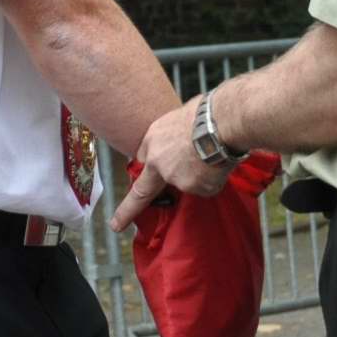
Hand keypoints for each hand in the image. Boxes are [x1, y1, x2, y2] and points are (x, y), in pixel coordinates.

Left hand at [111, 97, 231, 231]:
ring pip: (188, 183)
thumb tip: (180, 142)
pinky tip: (219, 163)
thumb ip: (173, 137)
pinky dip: (214, 179)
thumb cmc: (206, 112)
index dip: (147, 166)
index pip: (142, 158)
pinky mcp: (195, 188)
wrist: (221, 122)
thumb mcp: (179, 117)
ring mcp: (175, 178)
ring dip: (199, 175)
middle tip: (115, 225)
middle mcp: (158, 162)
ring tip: (214, 153)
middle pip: (143, 191)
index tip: (135, 179)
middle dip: (126, 211)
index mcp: (153, 140)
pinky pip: (206, 187)